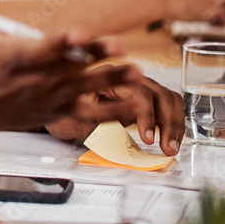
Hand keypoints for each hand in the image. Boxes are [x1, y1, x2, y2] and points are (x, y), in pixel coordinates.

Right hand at [0, 0, 145, 143]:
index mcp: (14, 56)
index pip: (40, 49)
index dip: (59, 42)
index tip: (77, 34)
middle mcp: (34, 79)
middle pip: (69, 67)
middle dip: (95, 56)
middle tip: (120, 46)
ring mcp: (47, 98)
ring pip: (84, 90)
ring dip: (112, 81)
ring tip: (137, 71)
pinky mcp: (57, 113)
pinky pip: (89, 115)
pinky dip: (114, 111)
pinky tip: (136, 101)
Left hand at [45, 75, 184, 154]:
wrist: (50, 98)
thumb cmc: (59, 106)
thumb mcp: (69, 117)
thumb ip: (89, 126)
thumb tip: (113, 140)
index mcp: (105, 75)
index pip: (137, 90)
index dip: (145, 115)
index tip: (146, 138)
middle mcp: (125, 76)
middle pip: (158, 92)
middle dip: (167, 121)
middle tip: (166, 148)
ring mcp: (137, 84)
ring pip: (167, 97)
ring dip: (174, 123)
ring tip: (170, 148)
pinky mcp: (144, 97)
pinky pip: (166, 105)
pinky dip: (173, 122)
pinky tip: (171, 140)